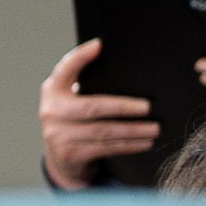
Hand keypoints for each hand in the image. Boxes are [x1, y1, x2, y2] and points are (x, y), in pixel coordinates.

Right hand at [40, 40, 155, 187]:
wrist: (61, 160)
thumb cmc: (76, 122)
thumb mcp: (74, 100)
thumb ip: (88, 86)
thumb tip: (128, 71)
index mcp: (53, 91)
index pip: (65, 69)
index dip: (80, 56)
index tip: (100, 45)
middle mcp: (51, 111)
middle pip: (92, 106)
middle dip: (123, 106)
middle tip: (148, 107)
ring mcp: (57, 135)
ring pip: (103, 131)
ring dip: (133, 130)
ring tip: (154, 128)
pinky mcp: (69, 155)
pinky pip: (105, 148)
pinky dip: (128, 145)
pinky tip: (144, 143)